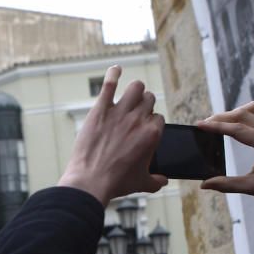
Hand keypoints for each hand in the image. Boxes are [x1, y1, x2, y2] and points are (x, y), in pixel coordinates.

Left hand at [58, 66, 166, 204]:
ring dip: (135, 90)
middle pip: (149, 99)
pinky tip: (115, 70)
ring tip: (130, 95)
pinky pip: (110, 84)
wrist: (90, 181)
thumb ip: (156, 181)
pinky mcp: (100, 110)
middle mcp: (138, 119)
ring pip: (136, 87)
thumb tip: (163, 180)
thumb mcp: (141, 183)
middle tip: (136, 112)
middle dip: (145, 105)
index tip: (143, 129)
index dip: (151, 123)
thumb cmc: (116, 182)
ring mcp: (119, 112)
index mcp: (152, 134)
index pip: (158, 118)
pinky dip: (113, 74)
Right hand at [197, 102, 253, 201]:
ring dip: (234, 112)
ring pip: (253, 109)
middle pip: (242, 114)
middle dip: (221, 118)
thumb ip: (228, 185)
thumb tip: (205, 184)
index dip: (216, 126)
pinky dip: (248, 112)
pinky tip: (240, 121)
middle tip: (205, 125)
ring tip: (221, 122)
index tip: (200, 125)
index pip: (237, 129)